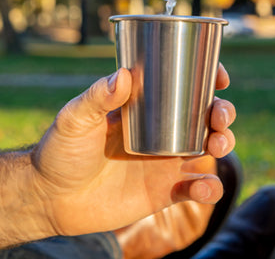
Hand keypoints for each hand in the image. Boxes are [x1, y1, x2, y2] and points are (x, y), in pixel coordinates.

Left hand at [29, 65, 235, 236]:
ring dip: (224, 143)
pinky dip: (210, 188)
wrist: (50, 198)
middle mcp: (162, 130)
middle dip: (223, 112)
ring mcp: (165, 161)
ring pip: (209, 148)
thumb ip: (97, 97)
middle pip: (206, 115)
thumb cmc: (60, 151)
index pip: (184, 86)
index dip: (208, 78)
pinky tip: (204, 187)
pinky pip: (197, 189)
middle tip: (219, 117)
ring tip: (217, 146)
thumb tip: (124, 75)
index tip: (220, 78)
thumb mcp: (75, 118)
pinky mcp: (164, 192)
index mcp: (145, 106)